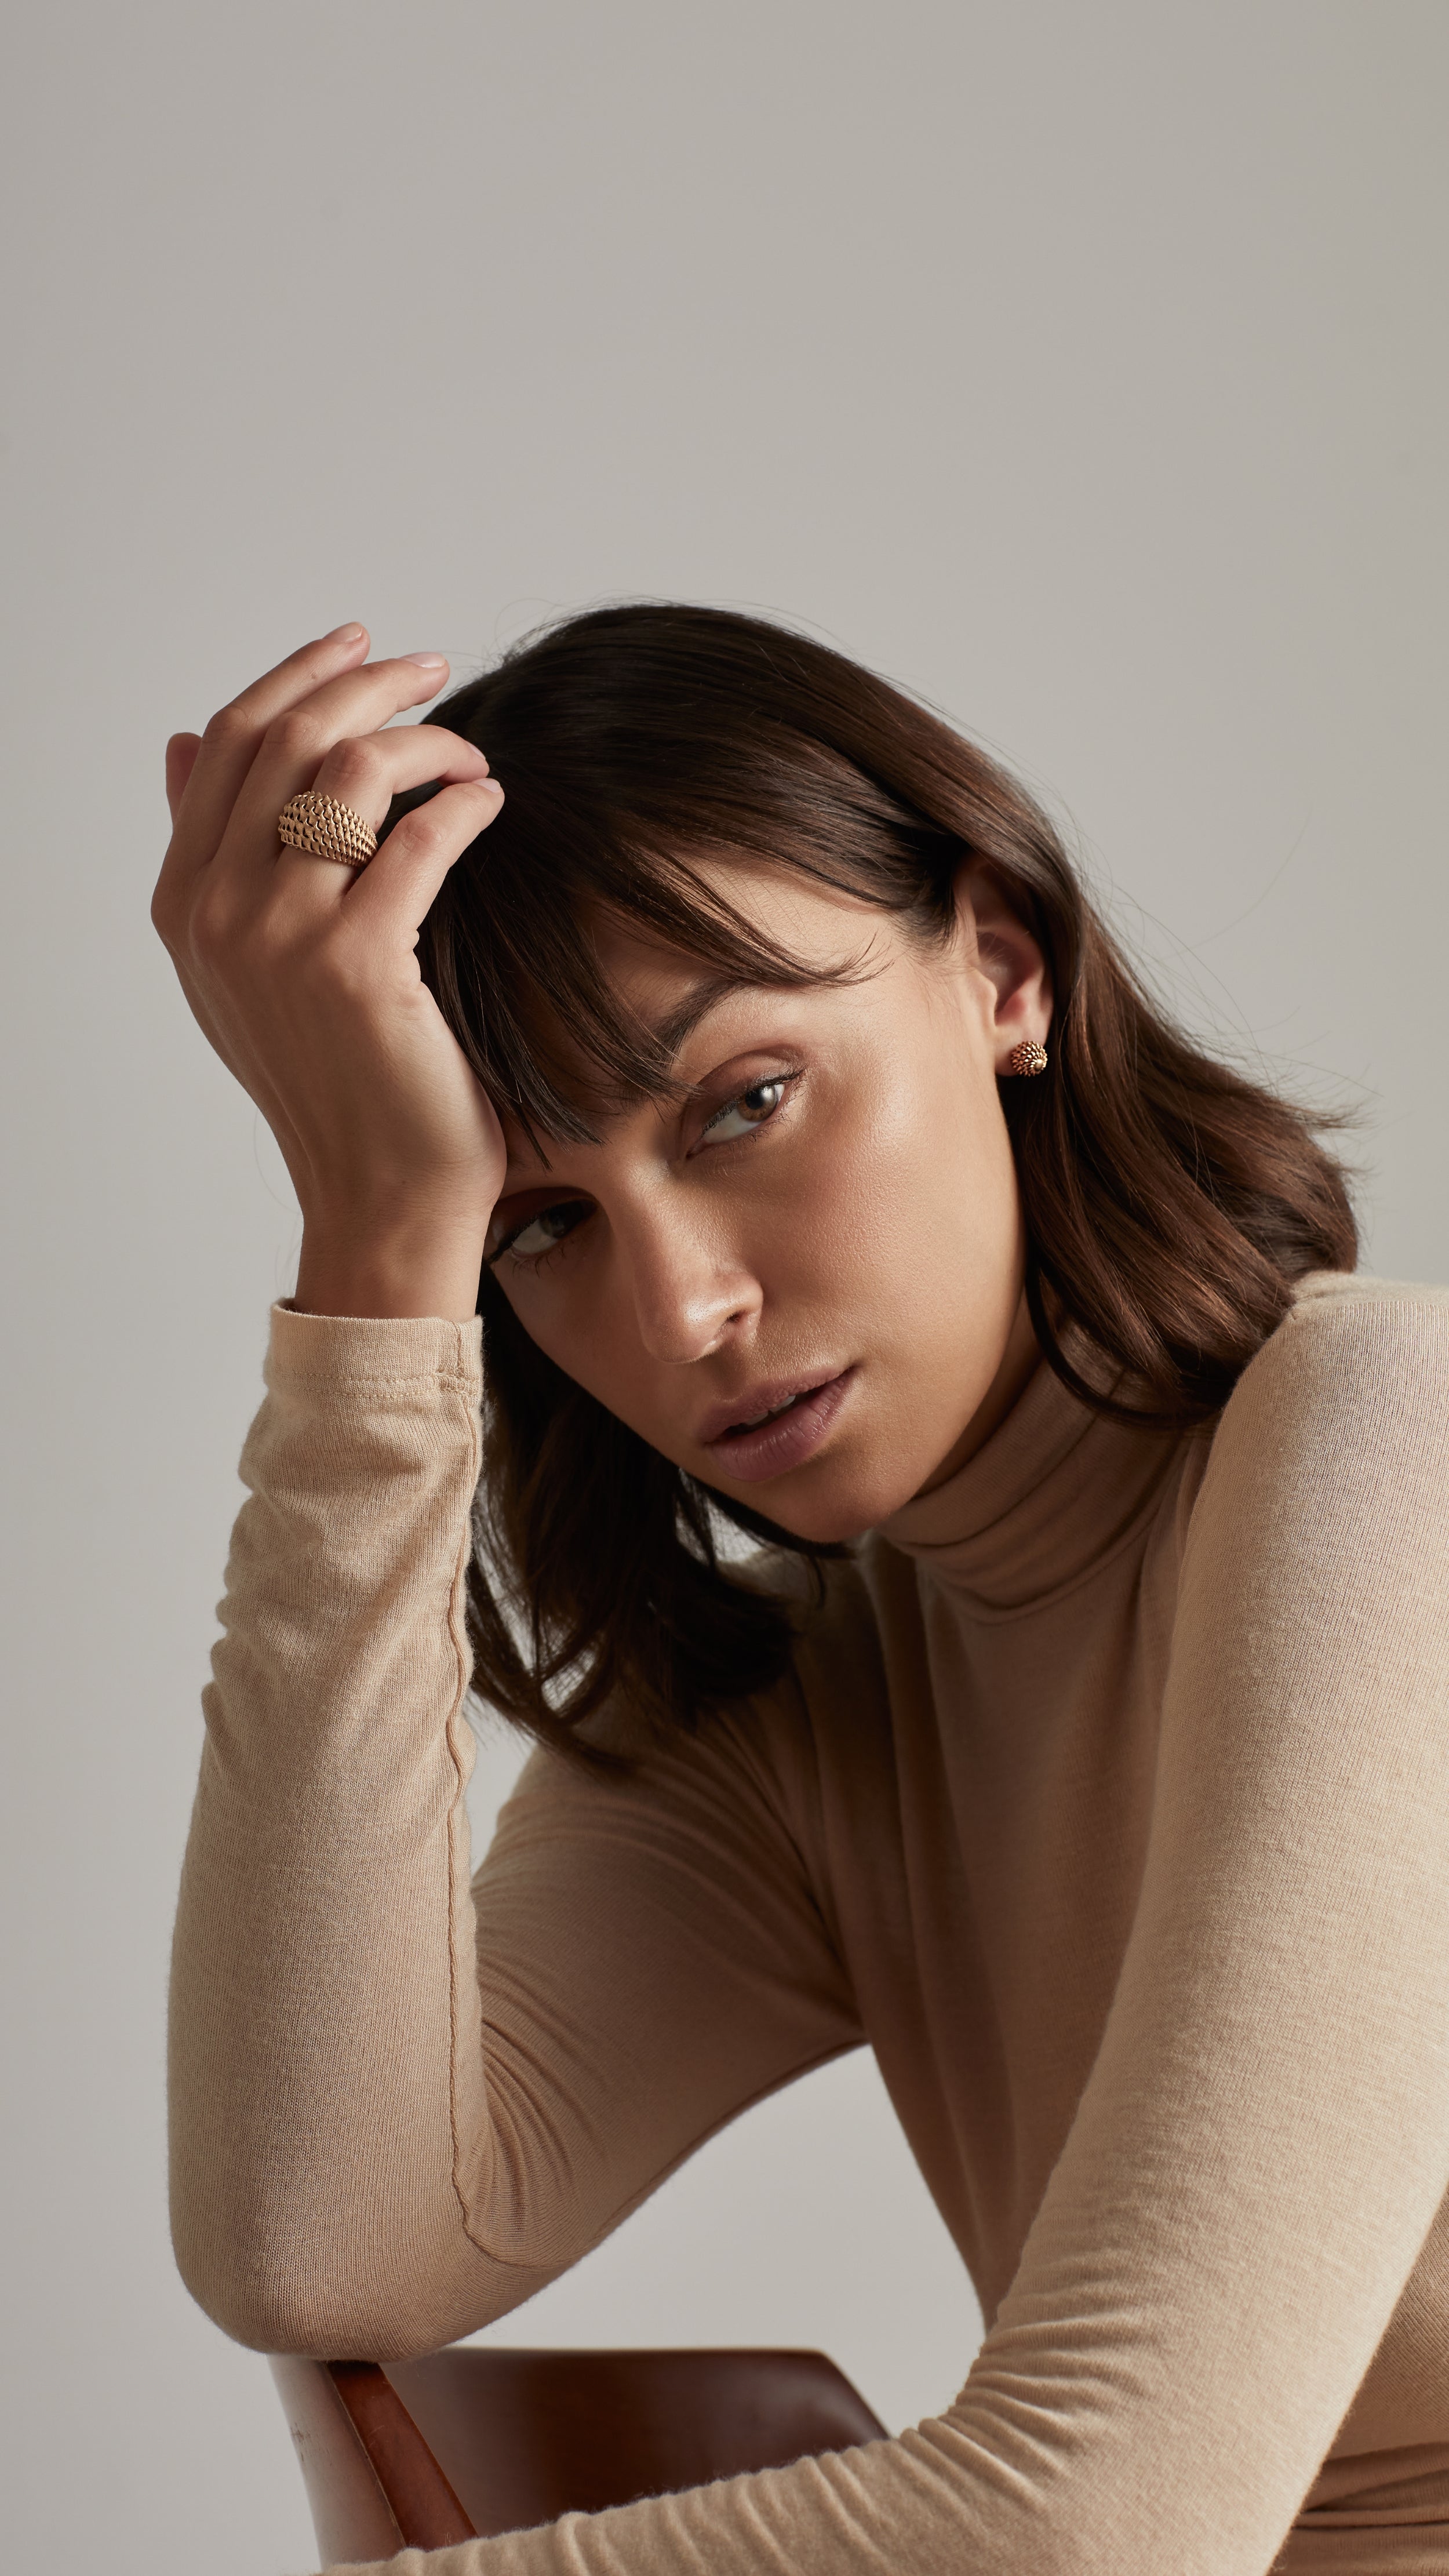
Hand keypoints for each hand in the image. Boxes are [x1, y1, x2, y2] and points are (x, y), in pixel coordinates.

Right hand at [152, 622, 504, 1319]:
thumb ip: (215, 852)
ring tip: (470, 757)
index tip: (364, 646)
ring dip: (425, 740)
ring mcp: (280, 936)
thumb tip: (180, 742)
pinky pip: (420, 834)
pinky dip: (465, 801)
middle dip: (367, 684)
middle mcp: (216, 911)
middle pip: (288, 735)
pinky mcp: (357, 963)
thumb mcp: (246, 963)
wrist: (379, 1191)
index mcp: (183, 901)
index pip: (229, 740)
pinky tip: (491, 803)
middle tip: (432, 671)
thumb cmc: (336, 1078)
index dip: (299, 675)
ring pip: (351, 767)